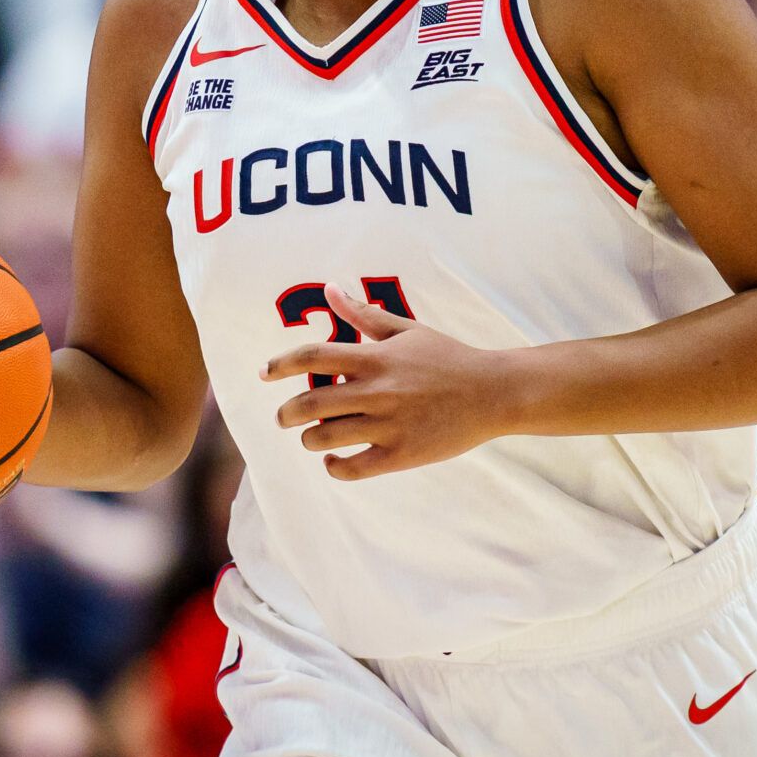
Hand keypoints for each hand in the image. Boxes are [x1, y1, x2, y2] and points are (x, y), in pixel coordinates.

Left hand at [261, 283, 518, 480]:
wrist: (493, 393)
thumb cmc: (448, 358)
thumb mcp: (407, 330)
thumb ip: (364, 314)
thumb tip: (330, 288)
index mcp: (376, 358)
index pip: (313, 356)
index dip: (280, 364)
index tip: (263, 373)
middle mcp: (378, 390)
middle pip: (309, 402)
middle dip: (286, 413)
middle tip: (283, 417)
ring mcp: (389, 425)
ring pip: (325, 437)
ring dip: (309, 438)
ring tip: (312, 436)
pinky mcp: (401, 455)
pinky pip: (352, 468)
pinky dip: (334, 466)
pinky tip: (334, 460)